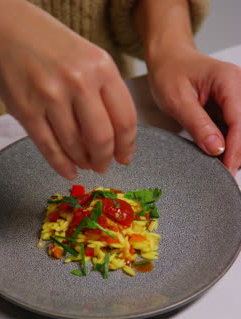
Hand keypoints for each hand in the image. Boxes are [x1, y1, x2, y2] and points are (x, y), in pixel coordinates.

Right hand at [0, 0, 136, 178]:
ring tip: (84, 163)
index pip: (125, 119)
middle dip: (104, 160)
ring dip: (83, 162)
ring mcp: (50, 96)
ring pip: (75, 146)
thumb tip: (116, 137)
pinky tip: (69, 171)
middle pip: (102, 139)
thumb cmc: (50, 45)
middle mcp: (79, 81)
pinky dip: (62, 165)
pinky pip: (49, 148)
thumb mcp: (88, 58)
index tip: (124, 157)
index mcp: (102, 67)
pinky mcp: (26, 110)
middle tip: (102, 166)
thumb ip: (104, 92)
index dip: (126, 146)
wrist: (5, 27)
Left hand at [147, 48, 240, 174]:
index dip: (235, 148)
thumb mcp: (178, 100)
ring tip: (222, 167)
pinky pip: (236, 128)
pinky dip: (230, 143)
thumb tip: (217, 149)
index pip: (239, 120)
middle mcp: (239, 87)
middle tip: (225, 173)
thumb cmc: (170, 73)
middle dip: (238, 152)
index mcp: (228, 81)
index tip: (228, 169)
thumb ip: (198, 125)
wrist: (168, 60)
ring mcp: (237, 97)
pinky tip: (221, 156)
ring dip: (235, 148)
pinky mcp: (232, 107)